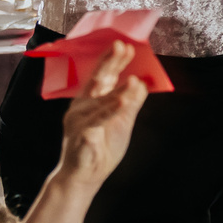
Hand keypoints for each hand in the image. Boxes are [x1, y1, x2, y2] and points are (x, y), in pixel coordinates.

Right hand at [53, 44, 148, 188]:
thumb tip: (142, 83)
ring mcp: (79, 120)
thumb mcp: (122, 122)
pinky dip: (109, 112)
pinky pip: (97, 121)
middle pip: (97, 81)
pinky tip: (120, 103)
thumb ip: (131, 103)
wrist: (84, 176)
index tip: (127, 46)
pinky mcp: (81, 135)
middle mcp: (82, 106)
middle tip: (121, 47)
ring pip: (99, 101)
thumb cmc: (101, 147)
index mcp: (91, 101)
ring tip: (132, 80)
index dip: (114, 61)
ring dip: (116, 90)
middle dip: (110, 63)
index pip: (103, 76)